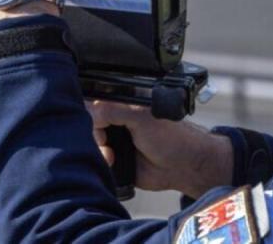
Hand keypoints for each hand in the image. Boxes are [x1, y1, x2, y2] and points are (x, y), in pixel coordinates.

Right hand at [87, 100, 233, 199]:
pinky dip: (101, 164)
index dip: (91, 117)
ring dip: (97, 152)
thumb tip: (88, 113)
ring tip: (112, 157)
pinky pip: (98, 162)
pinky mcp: (116, 162)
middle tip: (106, 143)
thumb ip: (111, 110)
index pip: (93, 106)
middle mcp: (117, 122)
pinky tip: (112, 164)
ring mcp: (116, 142)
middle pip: (87, 127)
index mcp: (123, 105)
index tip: (99, 127)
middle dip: (93, 137)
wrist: (184, 167)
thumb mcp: (139, 117)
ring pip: (90, 146)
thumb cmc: (171, 137)